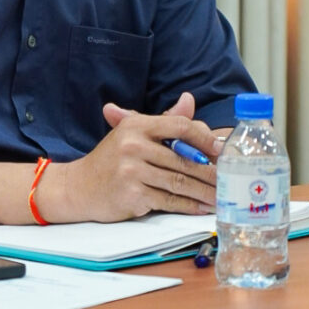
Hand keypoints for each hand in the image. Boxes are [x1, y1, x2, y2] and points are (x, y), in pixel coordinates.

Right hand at [62, 92, 222, 222]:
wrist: (80, 186)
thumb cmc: (112, 159)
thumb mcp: (133, 132)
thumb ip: (164, 119)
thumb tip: (189, 100)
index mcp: (136, 126)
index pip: (179, 126)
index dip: (204, 137)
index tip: (221, 150)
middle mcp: (133, 146)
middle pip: (183, 159)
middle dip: (210, 172)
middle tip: (229, 179)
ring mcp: (132, 171)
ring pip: (179, 182)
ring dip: (204, 192)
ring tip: (220, 197)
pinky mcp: (132, 195)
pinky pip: (169, 201)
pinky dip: (188, 206)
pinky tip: (200, 207)